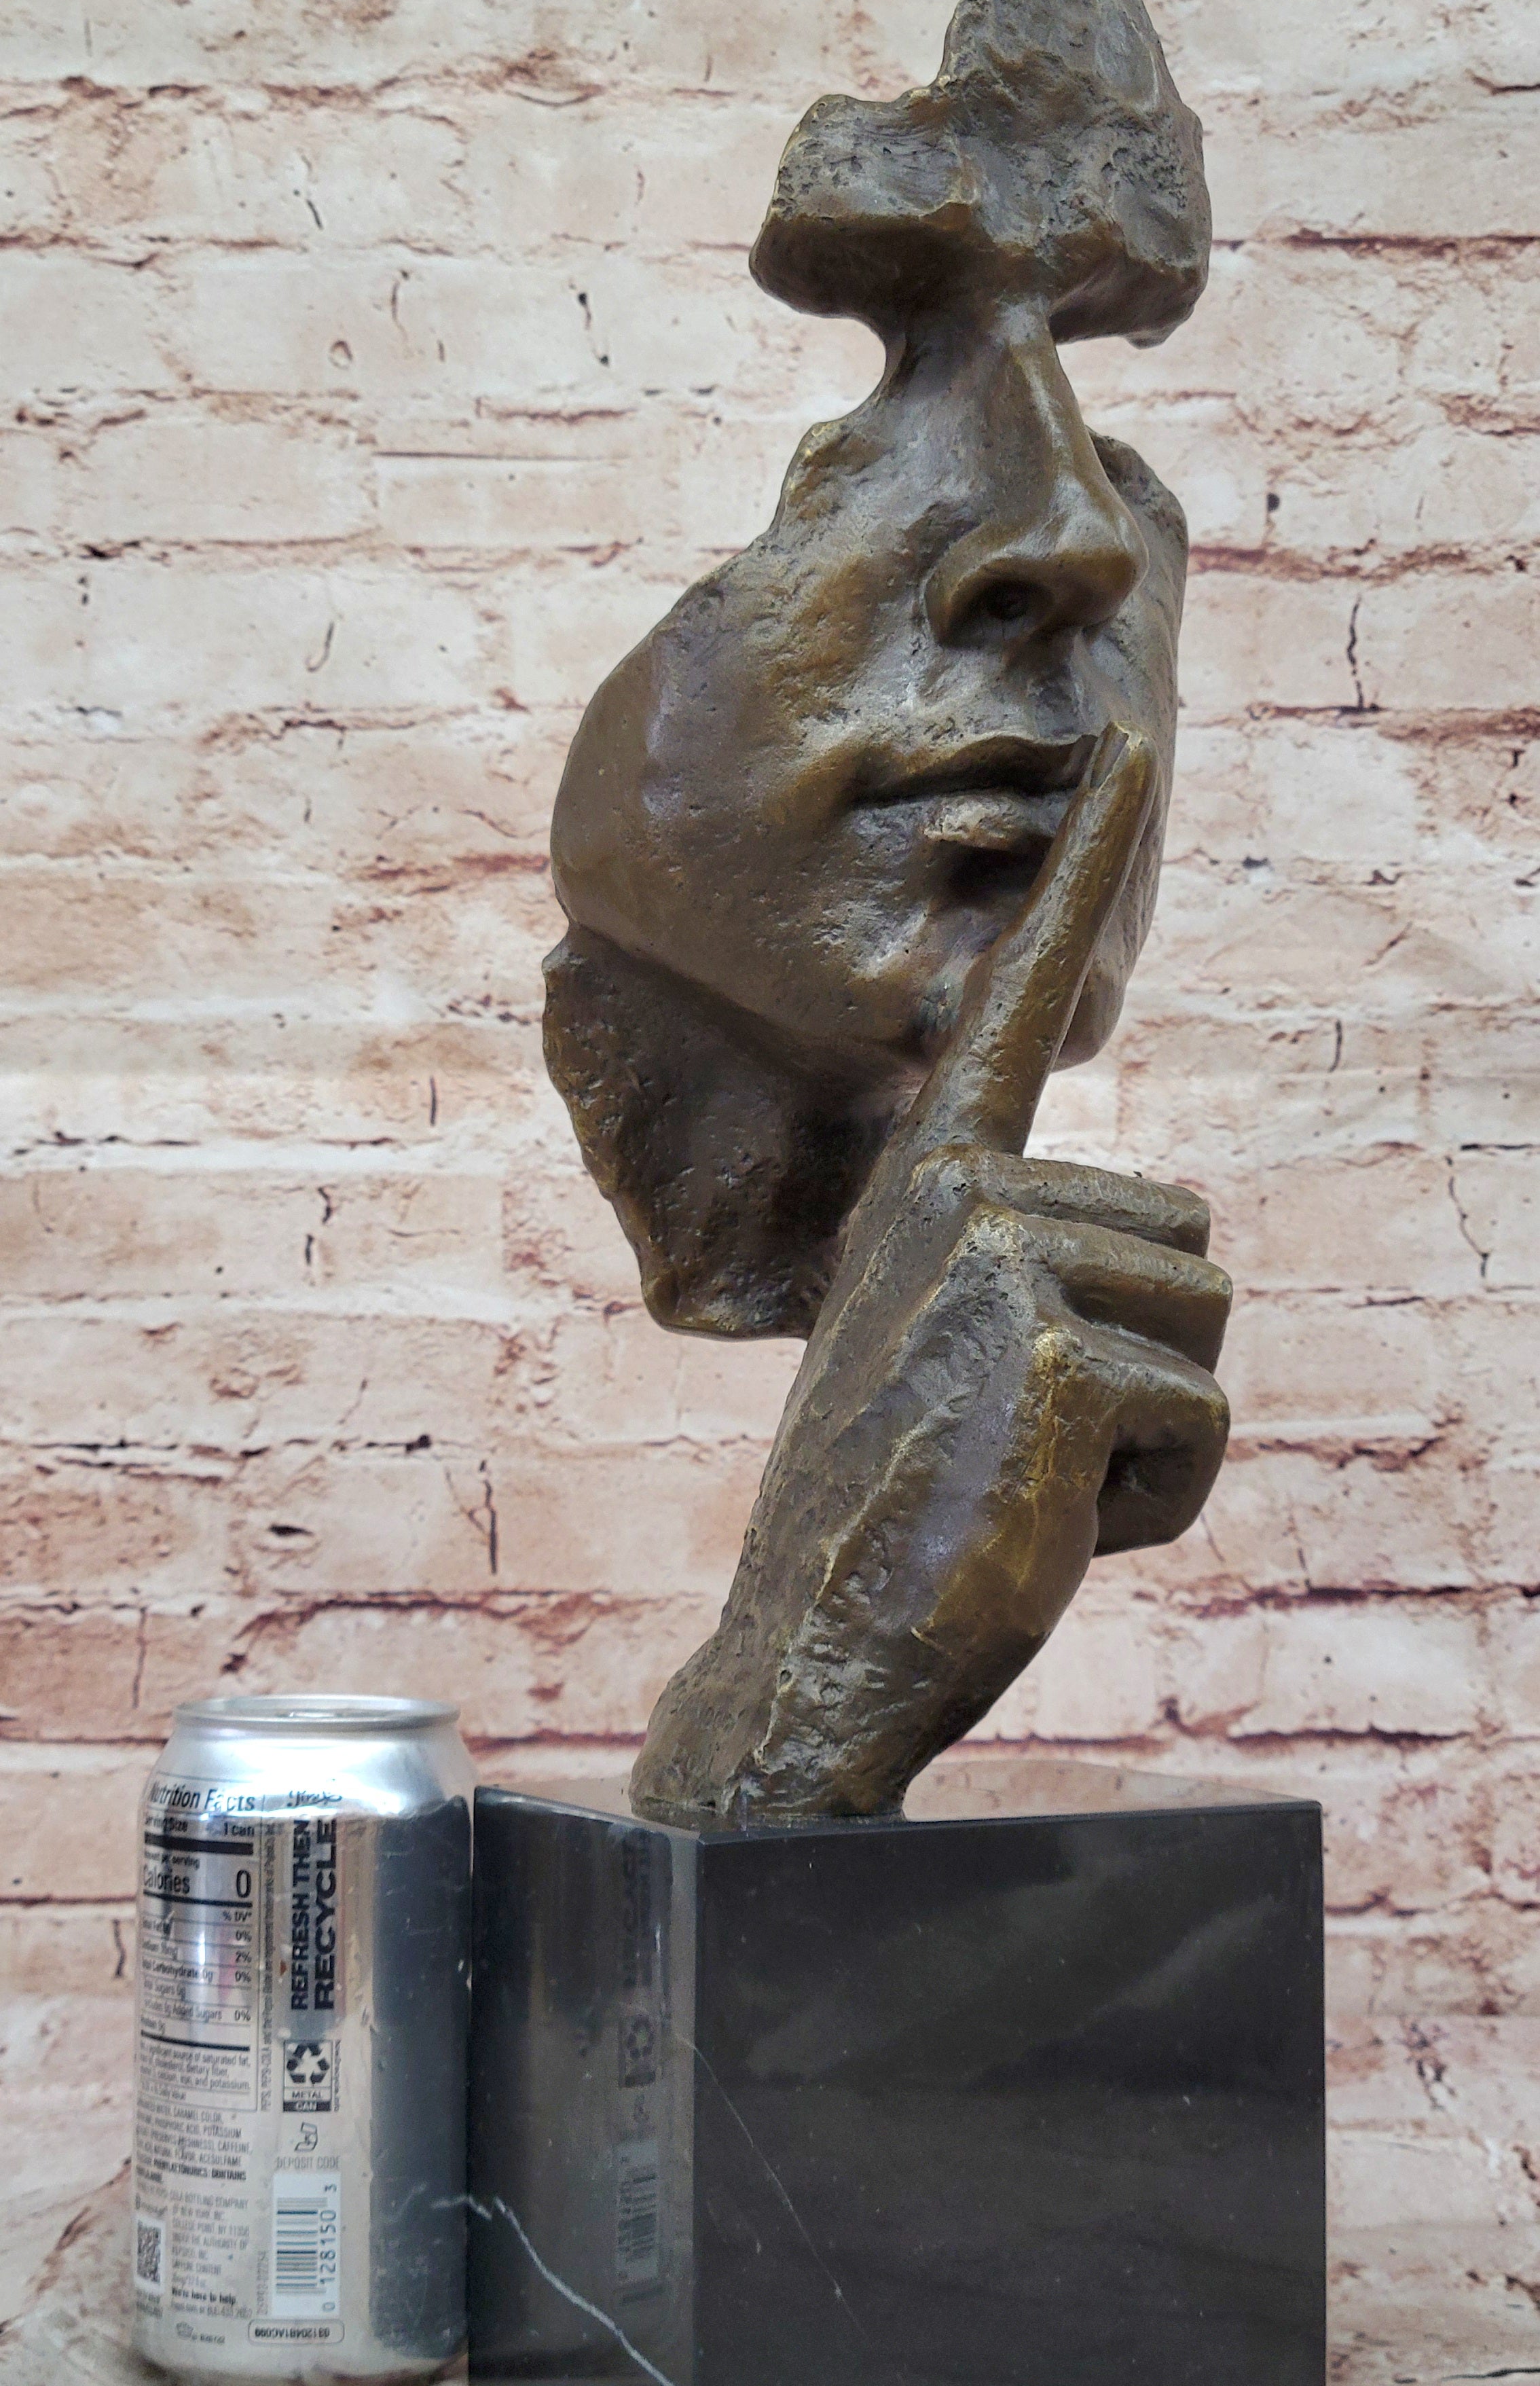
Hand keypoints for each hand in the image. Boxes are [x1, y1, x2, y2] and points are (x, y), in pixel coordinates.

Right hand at [630, 729, 1230, 1824]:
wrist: (815, 1645)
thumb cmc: (891, 1508)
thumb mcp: (939, 1356)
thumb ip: (1009, 1269)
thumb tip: (1146, 1245)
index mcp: (925, 1183)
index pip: (1018, 1002)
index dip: (1075, 871)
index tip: (1120, 740)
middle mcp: (955, 1194)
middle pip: (1183, 1237)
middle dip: (1144, 1367)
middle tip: (1016, 1448)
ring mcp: (997, 1264)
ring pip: (1205, 1322)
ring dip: (1151, 1435)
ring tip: (1027, 1483)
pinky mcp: (1051, 1353)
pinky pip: (1204, 1421)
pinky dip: (1159, 1505)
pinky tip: (1049, 1530)